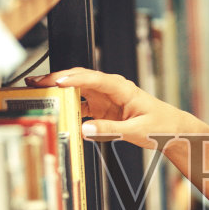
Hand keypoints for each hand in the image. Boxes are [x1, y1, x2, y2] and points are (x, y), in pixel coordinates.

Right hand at [29, 67, 195, 149]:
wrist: (172, 129)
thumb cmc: (161, 124)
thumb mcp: (137, 130)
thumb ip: (110, 130)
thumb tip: (86, 129)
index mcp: (122, 88)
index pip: (94, 78)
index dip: (73, 79)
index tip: (56, 81)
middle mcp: (111, 89)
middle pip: (80, 78)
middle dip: (57, 78)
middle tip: (36, 82)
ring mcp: (105, 98)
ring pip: (77, 89)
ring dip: (58, 90)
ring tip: (37, 90)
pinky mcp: (102, 108)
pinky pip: (81, 104)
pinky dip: (67, 105)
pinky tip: (54, 108)